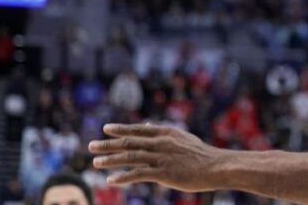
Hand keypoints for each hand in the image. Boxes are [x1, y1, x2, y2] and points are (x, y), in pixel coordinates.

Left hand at [88, 123, 224, 191]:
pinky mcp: (164, 172)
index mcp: (166, 133)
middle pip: (130, 142)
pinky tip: (110, 180)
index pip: (138, 129)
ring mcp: (162, 157)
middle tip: (91, 146)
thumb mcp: (182, 139)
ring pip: (131, 157)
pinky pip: (139, 174)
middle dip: (109, 144)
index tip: (106, 129)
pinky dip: (123, 177)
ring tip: (95, 162)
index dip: (121, 129)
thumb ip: (164, 134)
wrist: (216, 166)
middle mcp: (161, 143)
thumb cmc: (200, 154)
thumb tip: (149, 126)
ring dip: (111, 160)